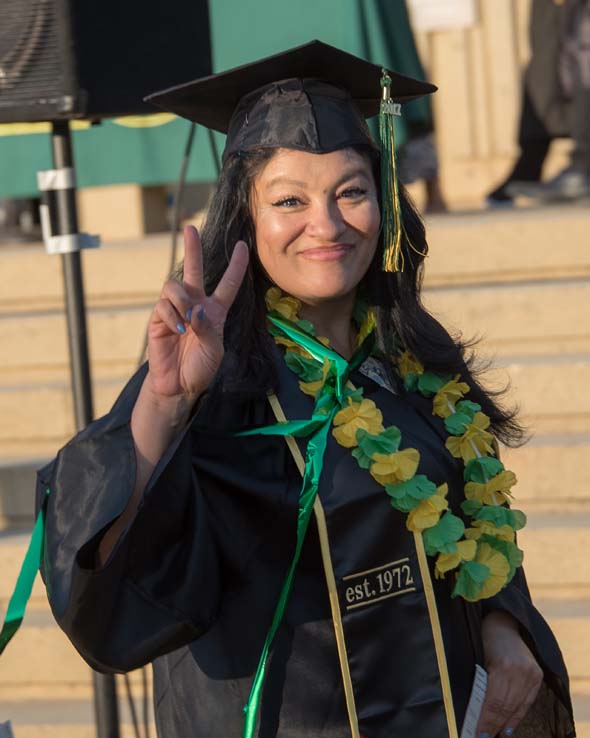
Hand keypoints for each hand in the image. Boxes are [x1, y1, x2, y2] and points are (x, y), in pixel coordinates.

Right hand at [145, 225, 248, 400]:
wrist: (178, 386)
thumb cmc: (200, 368)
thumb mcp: (215, 350)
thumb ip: (209, 328)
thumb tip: (196, 309)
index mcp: (215, 311)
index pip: (228, 284)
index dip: (236, 266)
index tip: (243, 246)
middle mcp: (195, 305)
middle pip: (194, 270)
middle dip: (192, 248)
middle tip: (189, 228)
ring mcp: (175, 310)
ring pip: (175, 286)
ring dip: (182, 301)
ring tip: (187, 321)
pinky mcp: (158, 319)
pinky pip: (163, 306)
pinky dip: (172, 316)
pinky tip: (177, 331)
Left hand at [477, 611, 542, 737]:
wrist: (504, 621)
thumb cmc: (483, 637)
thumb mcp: (476, 655)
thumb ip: (479, 681)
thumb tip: (473, 709)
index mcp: (502, 665)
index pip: (493, 701)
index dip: (485, 720)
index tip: (475, 732)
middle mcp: (520, 671)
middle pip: (505, 707)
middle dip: (492, 725)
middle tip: (481, 736)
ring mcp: (531, 673)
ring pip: (516, 707)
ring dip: (503, 724)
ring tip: (492, 734)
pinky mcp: (537, 676)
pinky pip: (526, 702)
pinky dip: (516, 717)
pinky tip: (507, 729)